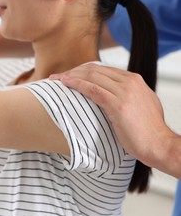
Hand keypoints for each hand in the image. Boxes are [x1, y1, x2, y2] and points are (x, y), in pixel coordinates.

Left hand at [49, 63, 172, 165]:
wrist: (159, 146)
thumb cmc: (147, 131)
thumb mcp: (140, 105)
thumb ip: (127, 96)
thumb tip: (111, 95)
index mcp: (134, 80)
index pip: (103, 69)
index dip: (83, 70)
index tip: (69, 75)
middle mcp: (130, 82)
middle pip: (95, 69)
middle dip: (73, 71)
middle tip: (58, 77)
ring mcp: (125, 92)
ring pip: (91, 77)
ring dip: (71, 76)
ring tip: (56, 79)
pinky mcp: (119, 105)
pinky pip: (92, 89)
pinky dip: (76, 84)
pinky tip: (65, 84)